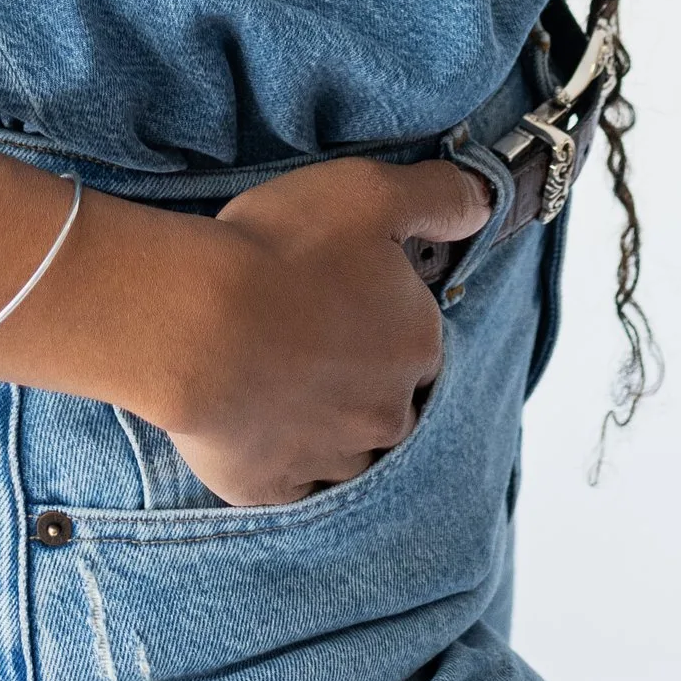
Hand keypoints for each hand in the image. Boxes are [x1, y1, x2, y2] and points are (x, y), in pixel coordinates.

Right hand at [149, 153, 494, 508]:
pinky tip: (258, 429)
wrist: (194, 321)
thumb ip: (438, 196)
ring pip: (345, 453)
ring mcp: (330, 460)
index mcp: (417, 345)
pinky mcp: (273, 489)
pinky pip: (290, 487)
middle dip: (362, 382)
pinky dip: (280, 463)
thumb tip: (485, 203)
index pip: (420, 342)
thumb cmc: (281, 250)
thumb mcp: (368, 191)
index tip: (345, 299)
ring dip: (325, 426)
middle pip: (390, 404)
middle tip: (310, 341)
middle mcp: (387, 413)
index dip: (385, 321)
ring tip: (280, 383)